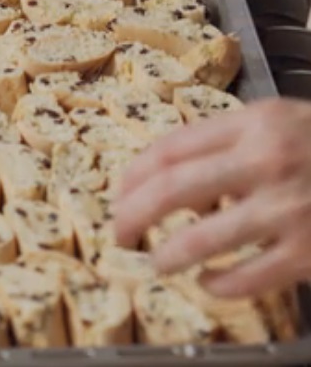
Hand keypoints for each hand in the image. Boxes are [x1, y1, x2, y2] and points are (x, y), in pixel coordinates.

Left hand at [113, 98, 310, 297]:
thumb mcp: (282, 123)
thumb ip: (228, 139)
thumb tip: (162, 172)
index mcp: (256, 124)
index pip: (169, 149)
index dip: (132, 177)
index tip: (118, 195)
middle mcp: (268, 162)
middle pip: (170, 191)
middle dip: (131, 216)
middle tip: (119, 233)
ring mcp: (289, 209)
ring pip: (199, 240)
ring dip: (166, 256)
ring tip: (159, 261)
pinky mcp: (309, 252)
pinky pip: (243, 279)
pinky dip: (216, 285)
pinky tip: (208, 283)